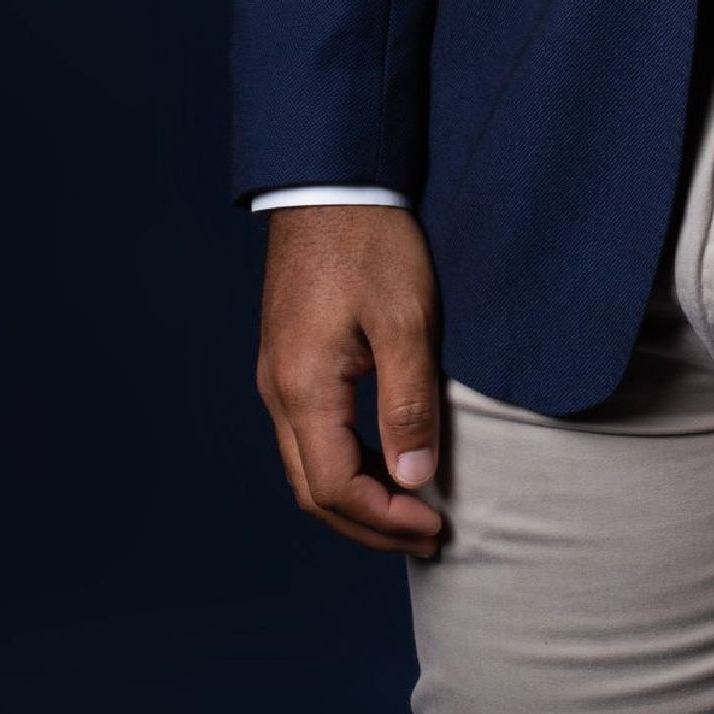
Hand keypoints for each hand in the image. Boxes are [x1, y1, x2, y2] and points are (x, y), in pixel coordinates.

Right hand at [255, 203, 445, 553]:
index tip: (435, 525)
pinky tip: (384, 460)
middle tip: (427, 535)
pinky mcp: (289, 356)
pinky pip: (309, 434)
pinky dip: (346, 463)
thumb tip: (415, 481)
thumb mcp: (405, 318)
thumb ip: (408, 402)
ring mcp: (278, 373)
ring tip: (411, 509)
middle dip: (369, 523)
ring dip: (357, 497)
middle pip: (314, 490)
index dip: (385, 519)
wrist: (329, 178)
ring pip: (307, 465)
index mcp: (302, 386)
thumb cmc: (369, 239)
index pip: (335, 488)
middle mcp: (278, 389)